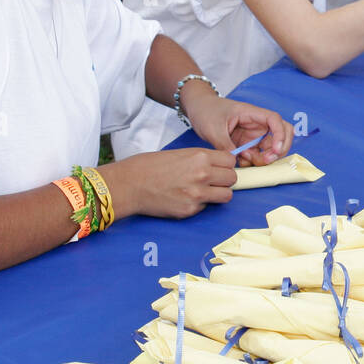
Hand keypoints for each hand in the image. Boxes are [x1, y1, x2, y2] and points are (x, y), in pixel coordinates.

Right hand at [101, 148, 237, 219]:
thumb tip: (218, 166)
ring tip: (205, 192)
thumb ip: (201, 159)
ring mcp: (197, 194)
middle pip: (232, 178)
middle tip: (214, 181)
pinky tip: (186, 198)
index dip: (226, 165)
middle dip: (225, 179)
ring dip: (219, 194)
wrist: (130, 184)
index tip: (221, 168)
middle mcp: (202, 175)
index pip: (231, 161)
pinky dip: (200, 204)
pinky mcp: (190, 210)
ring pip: (227, 195)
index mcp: (200, 157)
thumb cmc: (150, 166)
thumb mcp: (180, 154)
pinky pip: (206, 207)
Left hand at [187, 97, 292, 165]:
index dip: (280, 134)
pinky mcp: (247, 144)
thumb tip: (235, 161)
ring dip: (264, 158)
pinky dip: (253, 162)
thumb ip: (225, 146)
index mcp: (251, 113)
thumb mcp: (213, 129)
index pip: (274, 120)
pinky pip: (257, 155)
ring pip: (270, 148)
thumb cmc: (206, 110)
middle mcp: (257, 124)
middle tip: (266, 161)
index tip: (276, 149)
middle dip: (278, 149)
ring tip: (245, 159)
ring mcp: (253, 135)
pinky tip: (241, 160)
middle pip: (281, 135)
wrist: (198, 109)